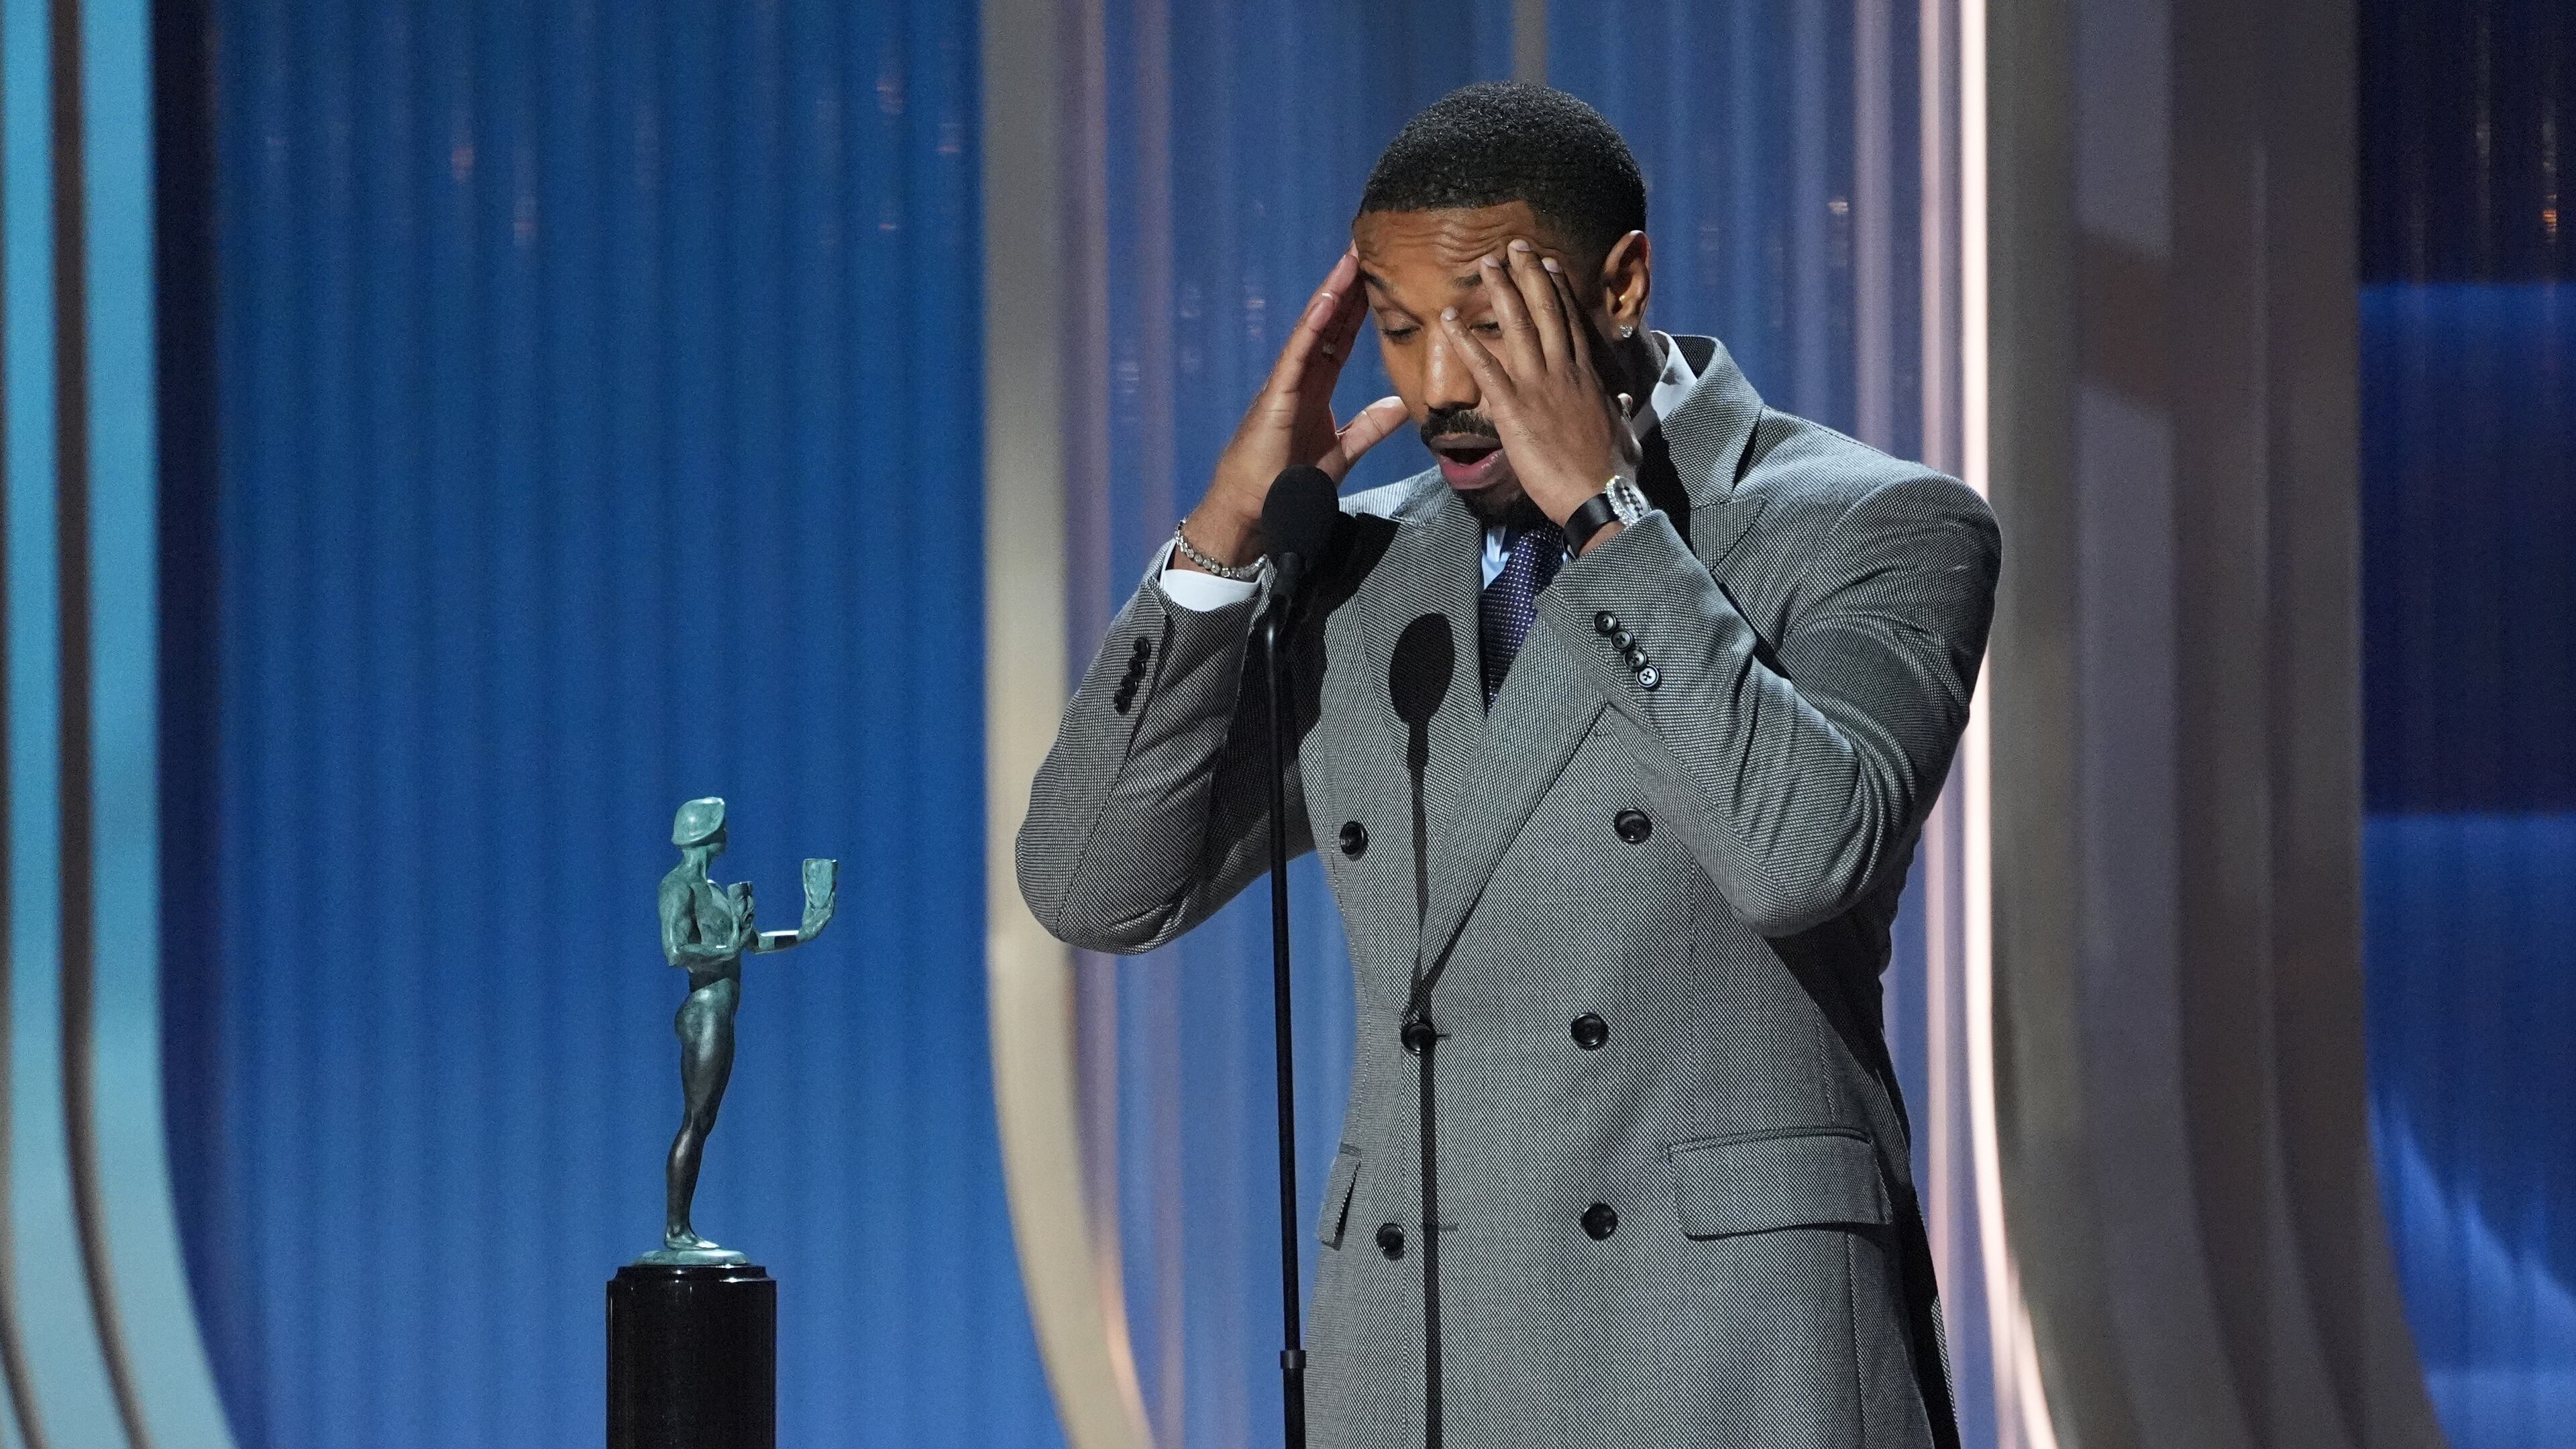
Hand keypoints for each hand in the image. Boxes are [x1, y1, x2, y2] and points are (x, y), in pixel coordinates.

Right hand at [1178, 247, 1410, 570]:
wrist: (1253, 513)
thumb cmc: (1288, 486)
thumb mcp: (1343, 451)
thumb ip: (1371, 427)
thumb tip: (1403, 405)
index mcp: (1316, 388)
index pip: (1343, 337)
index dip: (1361, 307)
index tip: (1379, 275)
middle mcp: (1300, 377)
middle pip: (1329, 322)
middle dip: (1349, 286)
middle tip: (1368, 247)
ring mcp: (1285, 382)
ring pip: (1313, 328)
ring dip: (1333, 292)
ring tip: (1352, 257)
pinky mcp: (1276, 396)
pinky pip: (1297, 353)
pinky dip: (1313, 325)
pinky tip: (1329, 299)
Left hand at [1436, 240, 1640, 535]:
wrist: (1600, 495)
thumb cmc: (1613, 470)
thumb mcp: (1622, 431)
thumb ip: (1616, 408)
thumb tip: (1619, 398)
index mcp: (1587, 376)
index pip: (1571, 322)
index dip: (1558, 291)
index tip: (1549, 264)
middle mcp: (1564, 371)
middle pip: (1545, 312)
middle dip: (1529, 275)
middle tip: (1513, 246)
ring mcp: (1539, 386)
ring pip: (1518, 327)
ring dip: (1500, 292)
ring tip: (1485, 264)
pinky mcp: (1514, 408)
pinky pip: (1485, 367)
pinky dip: (1464, 341)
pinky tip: (1447, 318)